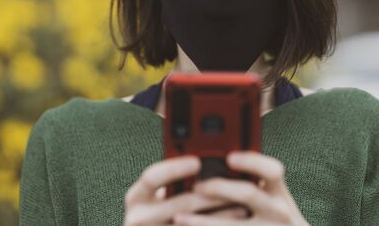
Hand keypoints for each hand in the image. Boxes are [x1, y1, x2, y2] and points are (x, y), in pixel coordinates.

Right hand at [124, 156, 249, 225]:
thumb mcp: (160, 193)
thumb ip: (174, 179)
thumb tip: (207, 159)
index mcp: (136, 196)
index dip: (175, 168)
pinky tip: (234, 223)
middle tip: (234, 185)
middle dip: (211, 194)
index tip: (198, 161)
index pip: (152, 177)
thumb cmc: (162, 209)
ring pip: (192, 224)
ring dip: (222, 215)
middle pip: (181, 204)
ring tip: (242, 206)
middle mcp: (138, 218)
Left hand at [172, 151, 309, 225]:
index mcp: (279, 193)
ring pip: (231, 225)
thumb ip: (253, 183)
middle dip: (218, 187)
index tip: (229, 157)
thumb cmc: (272, 219)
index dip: (251, 161)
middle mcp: (278, 212)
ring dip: (202, 221)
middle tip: (196, 186)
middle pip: (247, 193)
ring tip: (178, 217)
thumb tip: (216, 166)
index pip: (272, 170)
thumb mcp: (272, 199)